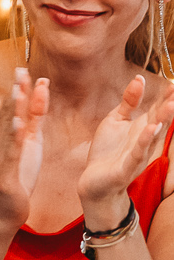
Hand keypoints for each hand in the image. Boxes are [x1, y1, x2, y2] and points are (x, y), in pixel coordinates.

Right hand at [0, 68, 48, 232]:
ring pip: (6, 128)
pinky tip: (17, 123)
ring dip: (12, 109)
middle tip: (21, 71)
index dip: (18, 89)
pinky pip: (9, 151)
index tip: (25, 70)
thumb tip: (41, 91)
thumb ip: (35, 117)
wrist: (6, 210)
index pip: (11, 107)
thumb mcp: (31, 142)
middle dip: (15, 92)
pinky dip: (13, 136)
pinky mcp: (3, 172)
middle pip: (7, 113)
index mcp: (2, 134)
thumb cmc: (18, 175)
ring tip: (18, 90)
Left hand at [79, 76, 173, 229]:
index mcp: (142, 127)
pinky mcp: (126, 167)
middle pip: (160, 119)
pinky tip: (150, 128)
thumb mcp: (116, 120)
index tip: (173, 80)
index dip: (166, 95)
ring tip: (171, 105)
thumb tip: (139, 77)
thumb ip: (129, 101)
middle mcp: (145, 140)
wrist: (94, 181)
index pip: (157, 108)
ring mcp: (137, 154)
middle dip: (169, 105)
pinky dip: (144, 140)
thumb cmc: (107, 150)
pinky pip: (137, 152)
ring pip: (153, 135)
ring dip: (162, 120)